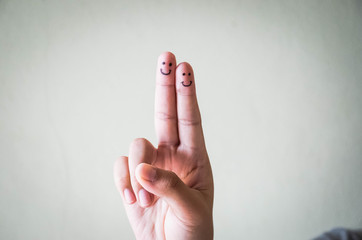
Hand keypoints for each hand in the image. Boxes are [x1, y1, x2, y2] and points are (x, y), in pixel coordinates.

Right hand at [114, 52, 213, 239]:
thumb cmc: (193, 231)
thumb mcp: (192, 210)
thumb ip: (169, 186)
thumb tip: (142, 169)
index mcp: (194, 159)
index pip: (191, 119)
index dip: (187, 92)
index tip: (184, 67)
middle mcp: (172, 156)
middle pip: (165, 113)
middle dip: (165, 85)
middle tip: (166, 56)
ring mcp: (150, 166)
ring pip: (136, 145)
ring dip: (138, 172)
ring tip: (147, 199)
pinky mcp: (131, 179)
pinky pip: (119, 166)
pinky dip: (123, 182)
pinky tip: (134, 200)